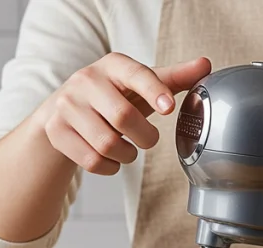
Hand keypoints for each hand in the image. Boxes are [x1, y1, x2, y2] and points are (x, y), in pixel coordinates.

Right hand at [38, 54, 211, 174]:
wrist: (64, 109)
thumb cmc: (113, 96)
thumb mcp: (140, 85)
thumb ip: (174, 79)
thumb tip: (205, 65)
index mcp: (112, 65)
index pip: (137, 74)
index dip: (155, 91)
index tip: (169, 107)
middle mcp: (86, 80)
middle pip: (122, 117)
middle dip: (144, 137)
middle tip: (148, 140)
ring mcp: (67, 105)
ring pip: (106, 144)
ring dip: (127, 155)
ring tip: (128, 150)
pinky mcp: (56, 130)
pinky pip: (91, 160)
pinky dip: (109, 167)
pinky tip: (110, 158)